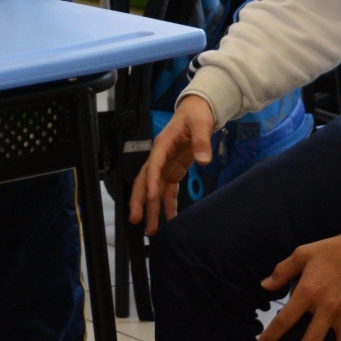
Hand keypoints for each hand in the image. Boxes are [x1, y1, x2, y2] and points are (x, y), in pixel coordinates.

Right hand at [128, 95, 215, 235]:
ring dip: (152, 208)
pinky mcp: (174, 169)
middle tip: (136, 219)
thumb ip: (202, 142)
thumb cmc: (197, 114)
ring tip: (151, 230)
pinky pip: (168, 190)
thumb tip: (203, 161)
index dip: (151, 182)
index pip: (153, 165)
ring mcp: (166, 165)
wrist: (198, 110)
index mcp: (163, 144)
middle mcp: (160, 157)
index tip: (151, 197)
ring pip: (154, 189)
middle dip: (140, 200)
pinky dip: (168, 204)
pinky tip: (171, 219)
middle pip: (145, 181)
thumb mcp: (201, 124)